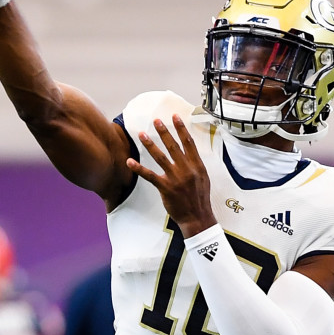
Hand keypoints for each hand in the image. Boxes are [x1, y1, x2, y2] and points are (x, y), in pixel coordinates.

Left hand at [126, 114, 216, 237]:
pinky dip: (139, 168)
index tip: (175, 117)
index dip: (181, 128)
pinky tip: (130, 161)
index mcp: (197, 166)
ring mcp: (176, 178)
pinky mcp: (166, 188)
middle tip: (156, 120)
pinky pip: (150, 176)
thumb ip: (195, 165)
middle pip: (173, 146)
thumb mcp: (203, 178)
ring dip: (150, 144)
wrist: (198, 217)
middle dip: (164, 132)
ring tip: (142, 134)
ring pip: (160, 157)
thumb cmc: (200, 198)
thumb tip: (190, 153)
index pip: (188, 143)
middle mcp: (186, 169)